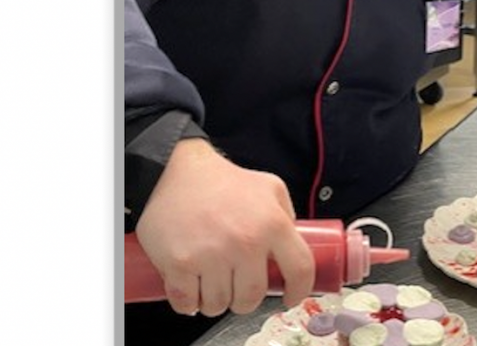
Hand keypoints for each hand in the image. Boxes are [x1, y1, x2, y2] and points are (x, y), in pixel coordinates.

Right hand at [135, 139, 315, 316]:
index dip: (299, 291)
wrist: (176, 171)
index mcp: (273, 224)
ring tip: (210, 286)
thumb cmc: (222, 182)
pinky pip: (187, 304)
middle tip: (236, 290)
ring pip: (219, 305)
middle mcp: (245, 242)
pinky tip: (190, 292)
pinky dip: (188, 305)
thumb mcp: (269, 187)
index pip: (300, 269)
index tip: (290, 298)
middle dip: (245, 301)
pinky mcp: (179, 264)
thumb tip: (292, 249)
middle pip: (252, 297)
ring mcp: (211, 255)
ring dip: (215, 303)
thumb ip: (287, 216)